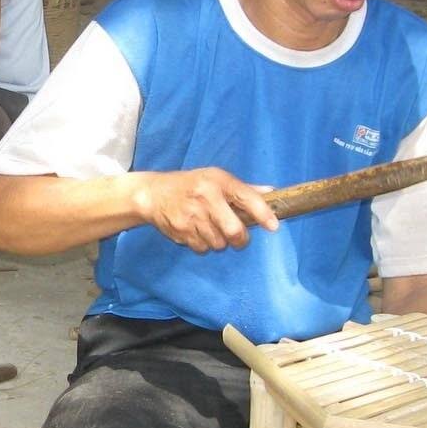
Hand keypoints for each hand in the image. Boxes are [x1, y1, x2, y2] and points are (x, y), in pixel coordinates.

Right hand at [129, 168, 277, 253]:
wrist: (152, 194)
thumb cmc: (190, 185)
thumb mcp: (215, 178)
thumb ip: (243, 189)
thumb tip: (271, 193)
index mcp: (217, 182)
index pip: (246, 198)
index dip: (263, 214)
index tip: (274, 226)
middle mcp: (205, 198)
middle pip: (234, 231)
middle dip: (240, 239)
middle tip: (238, 237)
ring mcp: (191, 216)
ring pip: (219, 243)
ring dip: (219, 241)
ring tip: (210, 228)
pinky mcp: (181, 231)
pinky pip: (202, 249)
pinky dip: (204, 245)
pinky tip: (196, 232)